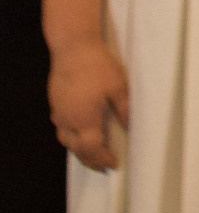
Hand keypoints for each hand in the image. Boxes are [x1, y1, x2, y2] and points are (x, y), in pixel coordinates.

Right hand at [49, 38, 128, 171]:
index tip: (113, 164)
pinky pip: (61, 126)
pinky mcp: (55, 102)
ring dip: (78, 149)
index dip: (102, 160)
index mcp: (84, 120)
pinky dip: (71, 135)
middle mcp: (68, 120)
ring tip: (91, 152)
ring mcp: (58, 112)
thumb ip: (124, 110)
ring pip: (65, 139)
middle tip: (103, 165)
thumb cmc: (96, 66)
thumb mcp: (118, 87)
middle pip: (76, 149)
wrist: (72, 47)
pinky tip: (79, 129)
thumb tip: (129, 128)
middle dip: (90, 160)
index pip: (92, 150)